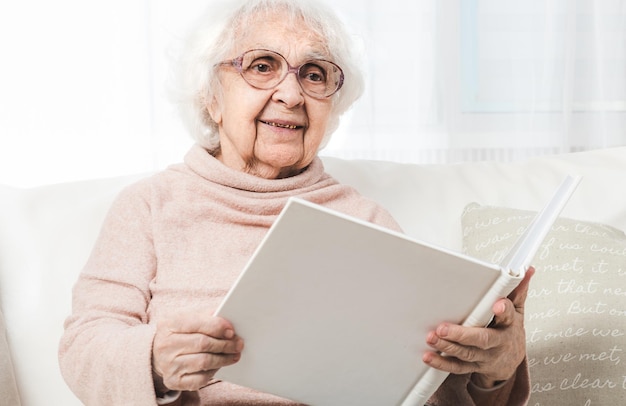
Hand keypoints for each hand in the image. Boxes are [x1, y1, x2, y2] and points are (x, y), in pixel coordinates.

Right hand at [152, 309, 243, 391]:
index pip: (197, 323)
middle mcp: (166, 344)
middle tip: (239, 343)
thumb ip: (206, 316)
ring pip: (204, 361)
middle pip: (203, 343)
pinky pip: (200, 379)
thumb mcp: (187, 318)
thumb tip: (227, 318)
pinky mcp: (173, 381)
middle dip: (225, 344)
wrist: (156, 353)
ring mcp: (169, 364)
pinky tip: (219, 365)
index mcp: (170, 324)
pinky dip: (213, 372)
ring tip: (234, 354)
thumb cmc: (178, 333)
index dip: (217, 326)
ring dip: (223, 359)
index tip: (232, 330)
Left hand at [423, 267, 533, 387]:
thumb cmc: (509, 332)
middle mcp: (497, 343)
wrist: (509, 363)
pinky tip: (429, 356)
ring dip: (447, 346)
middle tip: (442, 327)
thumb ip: (518, 291)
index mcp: (509, 326)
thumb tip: (527, 269)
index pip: (509, 317)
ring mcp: (485, 357)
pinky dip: (442, 363)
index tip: (498, 305)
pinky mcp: (473, 366)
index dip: (504, 311)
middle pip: (482, 340)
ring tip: (431, 337)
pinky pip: (457, 367)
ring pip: (466, 354)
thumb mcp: (518, 312)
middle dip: (462, 335)